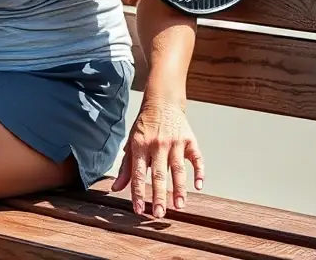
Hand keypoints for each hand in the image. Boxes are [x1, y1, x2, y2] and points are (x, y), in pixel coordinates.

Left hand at [111, 95, 203, 217]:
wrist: (162, 101)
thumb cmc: (145, 125)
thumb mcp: (131, 142)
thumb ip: (126, 167)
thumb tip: (116, 188)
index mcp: (140, 146)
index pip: (138, 174)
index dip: (138, 193)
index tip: (140, 210)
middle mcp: (157, 145)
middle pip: (158, 174)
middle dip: (159, 196)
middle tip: (159, 214)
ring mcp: (175, 142)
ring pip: (178, 169)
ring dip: (179, 189)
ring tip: (179, 206)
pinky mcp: (189, 140)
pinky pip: (196, 158)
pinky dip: (199, 172)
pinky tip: (199, 186)